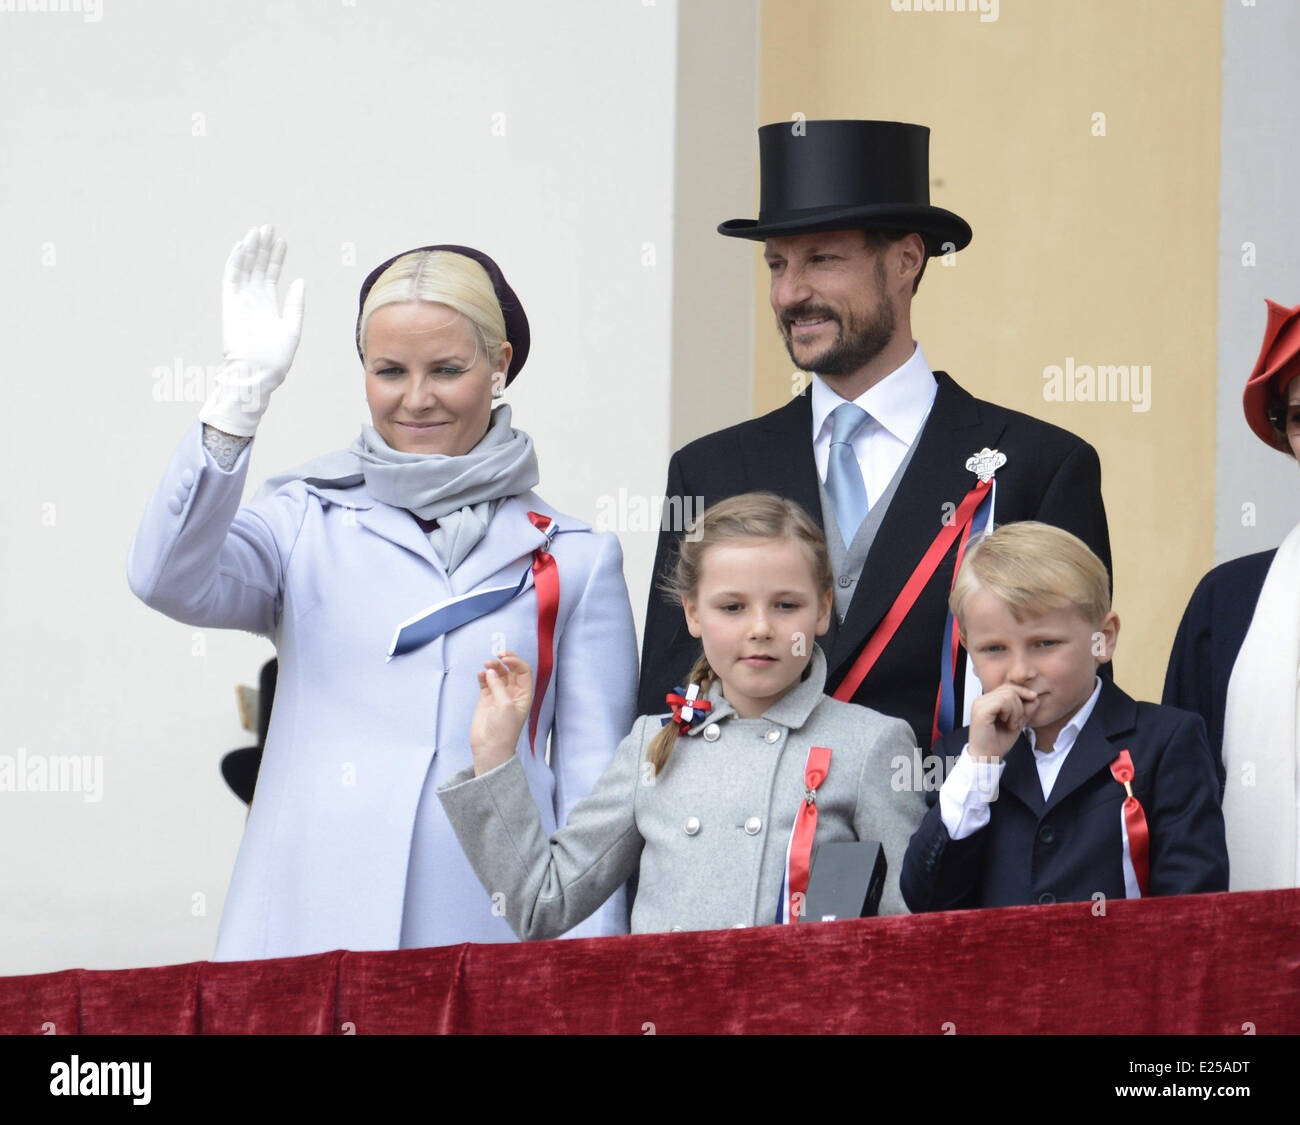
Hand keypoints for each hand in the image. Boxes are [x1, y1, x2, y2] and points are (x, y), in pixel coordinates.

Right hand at [198, 224, 305, 436]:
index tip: (282, 241)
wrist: (258, 373)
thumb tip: (300, 280)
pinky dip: (236, 262)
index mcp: (269, 305)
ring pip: (245, 268)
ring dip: (250, 250)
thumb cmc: (276, 358)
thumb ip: (295, 304)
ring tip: (258, 231)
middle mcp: (254, 300)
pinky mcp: (231, 304)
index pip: (271, 275)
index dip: (276, 258)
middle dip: (263, 248)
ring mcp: (241, 301)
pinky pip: (232, 278)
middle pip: (258, 267)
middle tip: (268, 228)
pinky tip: (242, 246)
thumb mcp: (292, 328)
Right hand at [469, 650, 533, 775]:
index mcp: (524, 694)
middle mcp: (513, 693)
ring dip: (492, 667)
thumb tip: (491, 670)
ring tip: (485, 664)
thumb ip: (499, 686)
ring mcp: (499, 695)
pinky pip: (485, 682)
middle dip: (504, 660)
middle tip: (497, 654)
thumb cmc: (504, 730)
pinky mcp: (486, 699)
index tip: (505, 658)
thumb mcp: (505, 705)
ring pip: (497, 674)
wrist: (490, 748)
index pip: (523, 671)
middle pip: (511, 670)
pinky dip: (483, 676)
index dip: (516, 662)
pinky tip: (480, 674)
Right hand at [967, 683, 1037, 762]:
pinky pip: (1002, 702)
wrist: (988, 757)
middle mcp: (982, 700)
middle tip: (1017, 722)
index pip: (1007, 686)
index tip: (1034, 698)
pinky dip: (1010, 713)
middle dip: (1020, 705)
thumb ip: (1025, 710)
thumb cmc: (998, 743)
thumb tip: (1035, 697)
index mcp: (988, 701)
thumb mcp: (1017, 723)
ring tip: (1011, 724)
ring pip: (1008, 695)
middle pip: (1009, 689)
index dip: (1022, 691)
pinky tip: (1007, 723)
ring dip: (1016, 711)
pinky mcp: (981, 711)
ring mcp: (980, 704)